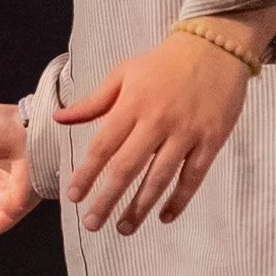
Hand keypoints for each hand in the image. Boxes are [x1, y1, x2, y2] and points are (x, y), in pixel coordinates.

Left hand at [55, 28, 249, 234]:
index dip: (86, 173)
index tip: (73, 197)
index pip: (103, 146)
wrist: (215, 46)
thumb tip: (59, 118)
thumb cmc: (163, 63)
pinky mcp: (212, 139)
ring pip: (160, 178)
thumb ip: (93, 101)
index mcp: (132, 104)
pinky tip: (164, 216)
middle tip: (93, 224)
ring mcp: (187, 131)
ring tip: (124, 228)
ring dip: (140, 207)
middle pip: (127, 167)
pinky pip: (193, 176)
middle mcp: (158, 120)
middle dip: (108, 199)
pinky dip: (179, 199)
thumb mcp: (124, 73)